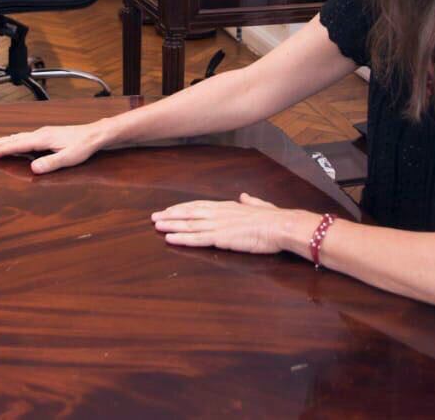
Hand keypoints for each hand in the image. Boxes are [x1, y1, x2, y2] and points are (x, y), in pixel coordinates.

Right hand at [0, 121, 113, 173]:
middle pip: (16, 139)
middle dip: (0, 143)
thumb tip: (33, 169)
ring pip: (20, 136)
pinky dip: (17, 138)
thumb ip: (50, 163)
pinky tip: (17, 139)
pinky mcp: (49, 134)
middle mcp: (41, 133)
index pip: (18, 145)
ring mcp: (44, 132)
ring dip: (7, 140)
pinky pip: (26, 136)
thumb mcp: (68, 158)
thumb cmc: (83, 147)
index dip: (3, 150)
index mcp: (43, 139)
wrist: (95, 134)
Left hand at [152, 193, 298, 253]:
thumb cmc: (273, 218)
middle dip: (170, 215)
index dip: (182, 208)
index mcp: (226, 206)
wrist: (280, 225)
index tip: (170, 209)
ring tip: (156, 226)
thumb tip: (244, 196)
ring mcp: (217, 225)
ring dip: (171, 225)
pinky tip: (169, 238)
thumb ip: (249, 201)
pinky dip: (181, 238)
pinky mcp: (220, 238)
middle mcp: (218, 213)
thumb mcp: (259, 205)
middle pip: (189, 213)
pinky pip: (196, 239)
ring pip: (188, 225)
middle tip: (154, 217)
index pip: (199, 205)